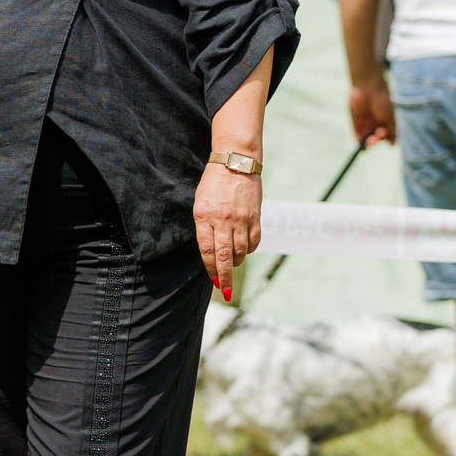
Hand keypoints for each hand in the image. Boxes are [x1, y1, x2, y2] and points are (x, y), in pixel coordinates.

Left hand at [192, 159, 261, 298]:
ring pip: (240, 251)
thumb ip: (204, 227)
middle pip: (223, 256)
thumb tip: (211, 252)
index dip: (210, 269)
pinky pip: (254, 241)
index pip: (207, 250)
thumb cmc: (213, 184)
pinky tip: (244, 251)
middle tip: (226, 292)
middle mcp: (222, 219)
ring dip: (236, 263)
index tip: (214, 282)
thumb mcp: (200, 203)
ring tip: (231, 266)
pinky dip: (249, 250)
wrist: (235, 163)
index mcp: (204, 216)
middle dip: (224, 277)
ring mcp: (240, 219)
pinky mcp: (254, 216)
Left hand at [348, 82, 394, 145]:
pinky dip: (361, 143)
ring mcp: (368, 125)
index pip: (391, 136)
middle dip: (380, 139)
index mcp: (389, 122)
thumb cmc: (383, 100)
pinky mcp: (357, 124)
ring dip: (372, 142)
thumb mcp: (391, 116)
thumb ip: (393, 130)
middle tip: (380, 134)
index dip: (391, 140)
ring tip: (372, 139)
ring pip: (370, 139)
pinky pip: (358, 136)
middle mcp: (379, 124)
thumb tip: (393, 145)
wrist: (367, 88)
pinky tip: (363, 147)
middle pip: (380, 138)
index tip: (390, 142)